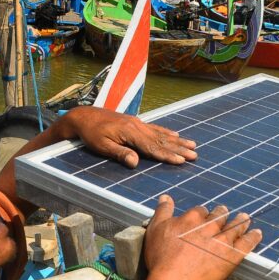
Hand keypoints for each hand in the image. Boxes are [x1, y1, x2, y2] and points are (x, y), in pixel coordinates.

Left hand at [54, 106, 197, 167]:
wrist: (84, 116)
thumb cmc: (91, 134)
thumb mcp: (101, 146)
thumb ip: (119, 153)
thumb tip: (135, 163)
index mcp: (130, 132)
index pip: (152, 147)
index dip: (167, 155)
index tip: (181, 161)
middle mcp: (137, 126)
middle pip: (162, 140)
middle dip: (179, 149)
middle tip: (194, 155)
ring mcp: (138, 123)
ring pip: (161, 134)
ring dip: (177, 141)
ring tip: (192, 145)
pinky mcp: (135, 122)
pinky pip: (155, 128)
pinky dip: (167, 132)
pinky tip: (175, 135)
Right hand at [144, 196, 261, 279]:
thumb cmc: (161, 257)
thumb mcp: (155, 230)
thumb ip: (163, 212)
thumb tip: (166, 197)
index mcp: (192, 218)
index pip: (201, 211)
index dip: (202, 214)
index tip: (203, 217)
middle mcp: (210, 226)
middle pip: (219, 216)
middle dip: (222, 214)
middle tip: (225, 213)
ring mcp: (223, 240)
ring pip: (235, 227)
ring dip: (241, 221)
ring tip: (245, 218)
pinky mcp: (232, 256)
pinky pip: (247, 243)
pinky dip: (253, 237)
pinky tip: (258, 233)